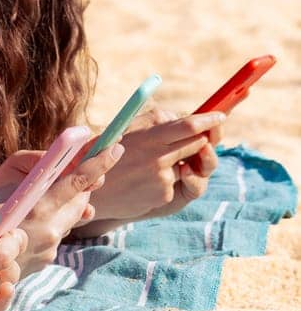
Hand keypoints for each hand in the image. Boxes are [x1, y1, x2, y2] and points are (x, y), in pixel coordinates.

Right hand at [0, 143, 125, 274]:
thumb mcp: (2, 185)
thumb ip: (38, 171)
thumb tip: (68, 170)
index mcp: (38, 206)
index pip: (79, 181)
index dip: (99, 163)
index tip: (115, 146)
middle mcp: (50, 229)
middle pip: (81, 199)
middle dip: (82, 185)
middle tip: (76, 170)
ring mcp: (50, 247)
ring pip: (71, 218)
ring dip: (65, 206)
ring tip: (41, 201)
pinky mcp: (47, 259)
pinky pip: (58, 234)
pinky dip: (51, 224)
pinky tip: (30, 224)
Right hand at [78, 106, 222, 228]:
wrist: (89, 191)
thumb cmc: (106, 153)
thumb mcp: (125, 129)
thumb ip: (155, 120)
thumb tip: (182, 117)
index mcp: (148, 138)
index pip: (188, 126)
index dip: (209, 120)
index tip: (221, 115)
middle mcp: (158, 158)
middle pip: (197, 143)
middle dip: (200, 138)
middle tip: (198, 134)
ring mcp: (162, 179)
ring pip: (188, 161)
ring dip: (181, 158)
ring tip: (154, 161)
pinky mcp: (163, 195)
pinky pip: (176, 180)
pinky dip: (168, 177)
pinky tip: (145, 180)